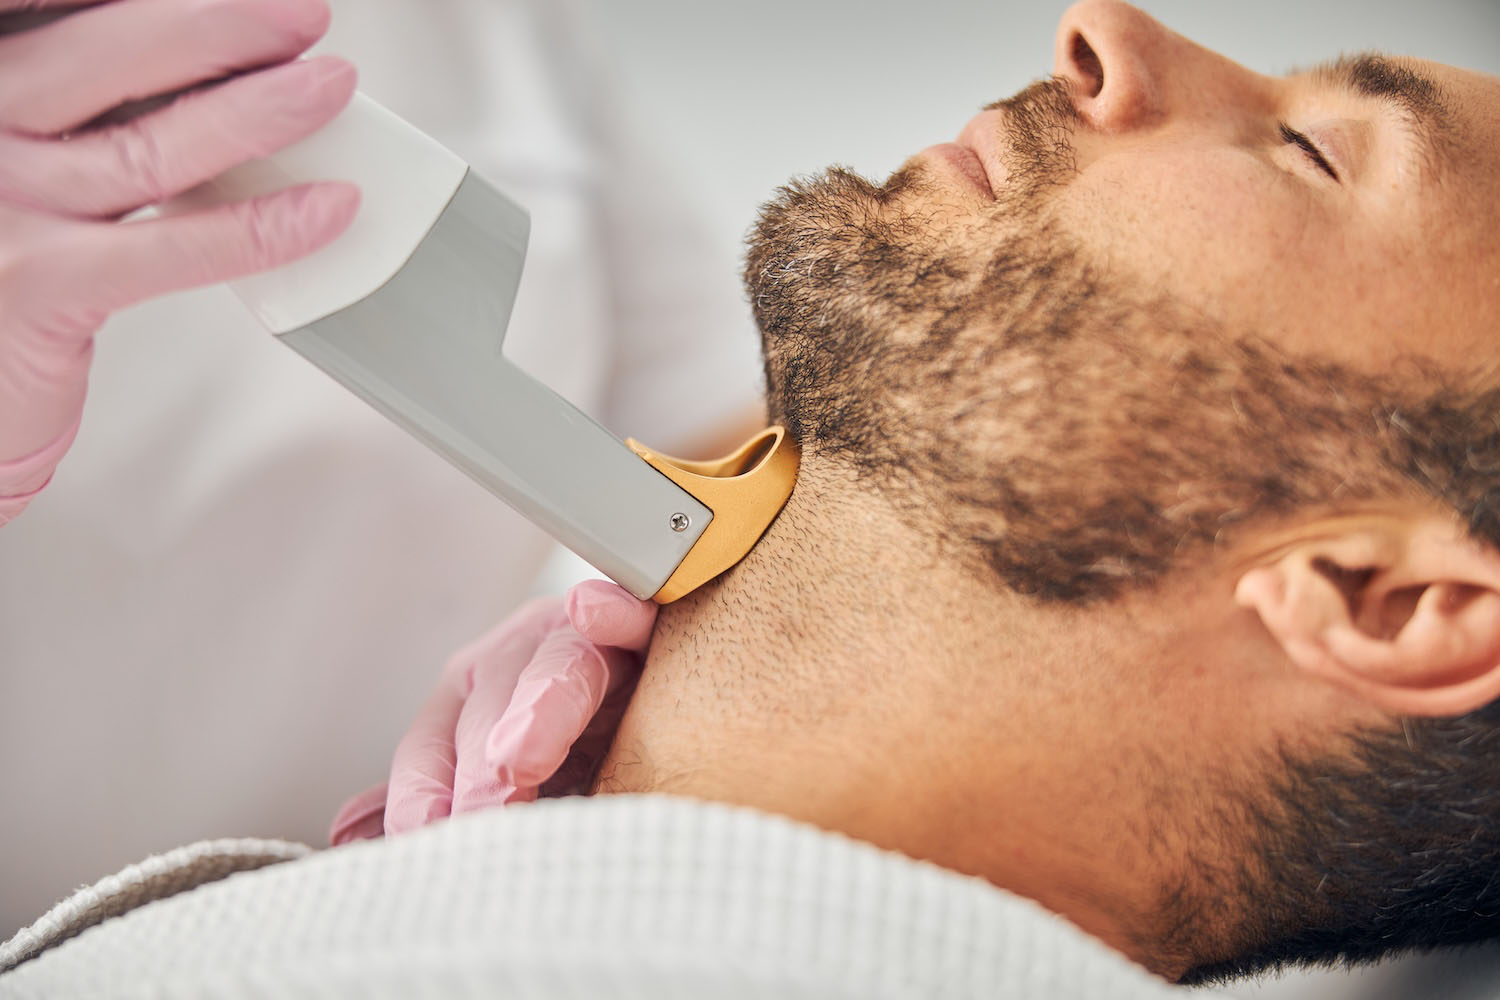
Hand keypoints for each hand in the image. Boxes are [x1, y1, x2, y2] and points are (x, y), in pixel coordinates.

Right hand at [0, 0, 359, 522]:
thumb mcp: (24, 156)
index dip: (147, 1)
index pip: (61, 18)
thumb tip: (210, 60)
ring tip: (330, 87)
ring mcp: (2, 205)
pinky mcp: (40, 284)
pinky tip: (324, 208)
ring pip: (150, 145)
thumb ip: (85, 106)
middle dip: (221, 26)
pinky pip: (170, 248)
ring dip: (259, 112)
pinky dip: (259, 226)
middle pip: (109, 56)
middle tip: (303, 15)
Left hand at [329, 580, 657, 843]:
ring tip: (518, 756)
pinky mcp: (651, 623)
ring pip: (554, 660)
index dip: (423, 787)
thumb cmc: (588, 755)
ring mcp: (585, 636)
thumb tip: (351, 834)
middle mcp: (522, 656)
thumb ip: (442, 797)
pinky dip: (614, 611)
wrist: (677, 713)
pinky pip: (632, 610)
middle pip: (488, 700)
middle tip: (479, 816)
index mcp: (478, 694)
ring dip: (536, 705)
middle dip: (478, 764)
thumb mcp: (511, 788)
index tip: (422, 834)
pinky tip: (595, 611)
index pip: (434, 741)